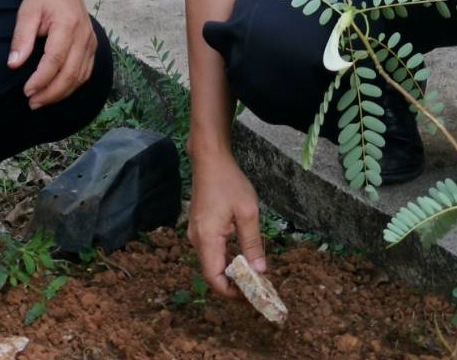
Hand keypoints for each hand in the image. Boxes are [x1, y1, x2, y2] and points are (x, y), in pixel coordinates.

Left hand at [11, 0, 97, 109]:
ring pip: (80, 76)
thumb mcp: (27, 13)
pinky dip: (72, 85)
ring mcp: (91, 41)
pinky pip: (85, 72)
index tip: (26, 91)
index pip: (55, 60)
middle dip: (51, 93)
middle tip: (32, 102)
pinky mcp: (92, 45)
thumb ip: (21, 38)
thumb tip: (14, 64)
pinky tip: (56, 91)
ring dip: (61, 93)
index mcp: (67, 25)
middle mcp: (83, 35)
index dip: (41, 80)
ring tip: (41, 101)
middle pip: (71, 73)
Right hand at [188, 151, 265, 297]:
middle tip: (256, 287)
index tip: (250, 296)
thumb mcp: (247, 212)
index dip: (230, 292)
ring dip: (230, 272)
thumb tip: (260, 271)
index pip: (214, 277)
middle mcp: (197, 239)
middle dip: (233, 284)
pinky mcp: (199, 228)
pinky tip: (241, 257)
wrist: (210, 160)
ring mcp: (196, 233)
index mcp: (207, 238)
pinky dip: (225, 259)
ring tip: (253, 274)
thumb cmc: (229, 182)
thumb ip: (252, 243)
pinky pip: (211, 251)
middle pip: (212, 273)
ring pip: (211, 262)